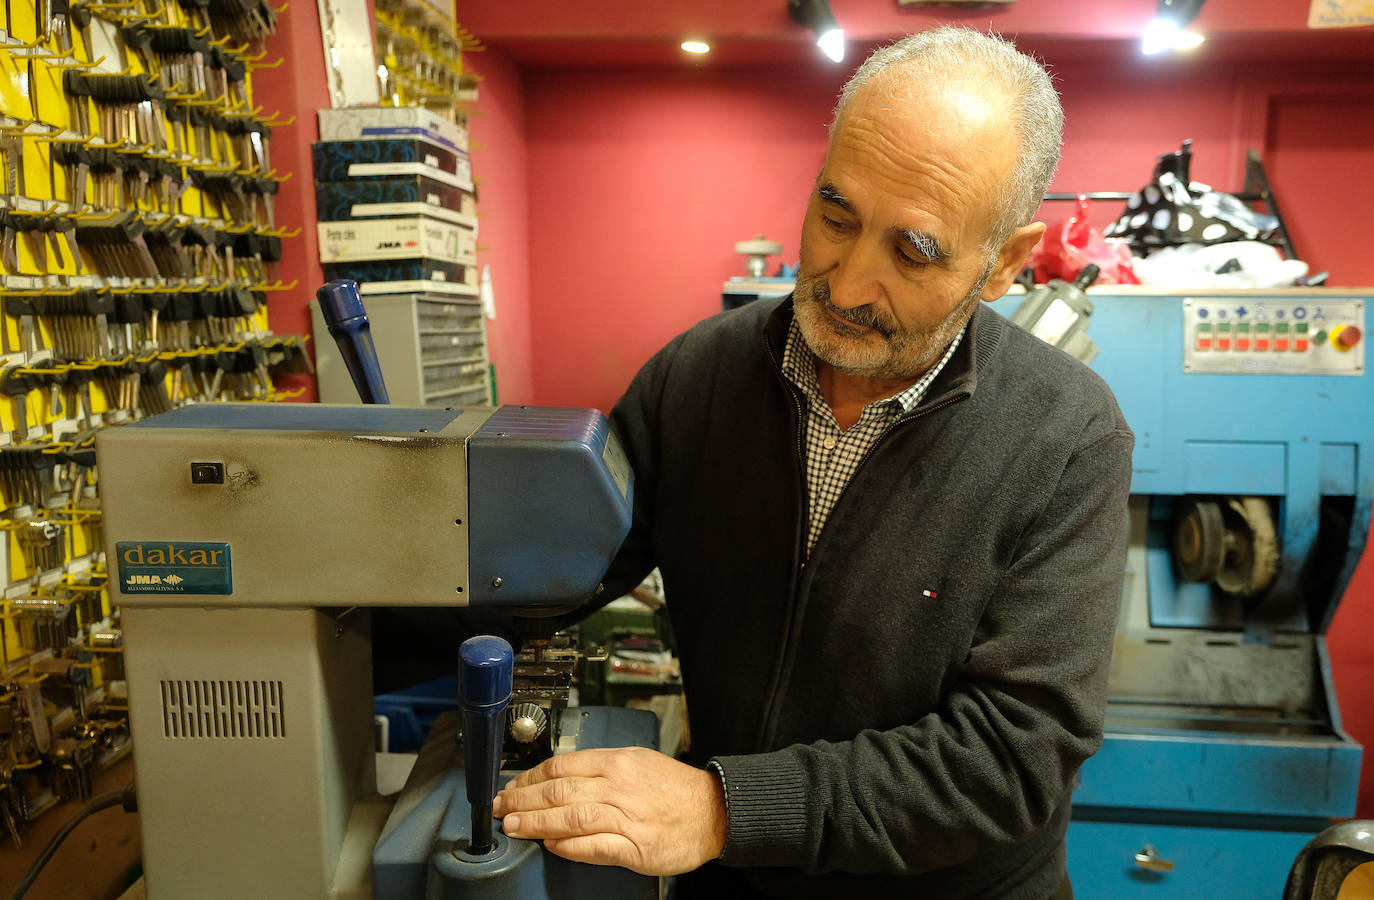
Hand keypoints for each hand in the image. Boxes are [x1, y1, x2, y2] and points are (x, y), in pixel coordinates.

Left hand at [491, 746, 725, 875]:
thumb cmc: (674, 790)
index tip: (511, 787)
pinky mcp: (635, 847)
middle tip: (500, 808)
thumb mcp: (636, 763)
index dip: (529, 778)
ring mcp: (626, 817)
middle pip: (558, 791)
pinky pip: (593, 846)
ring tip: (514, 826)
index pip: (560, 767)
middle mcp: (618, 786)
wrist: (713, 811)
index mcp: (616, 762)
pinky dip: (568, 846)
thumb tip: (558, 780)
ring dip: (536, 823)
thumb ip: (599, 770)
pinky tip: (551, 845)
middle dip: (522, 800)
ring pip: (570, 818)